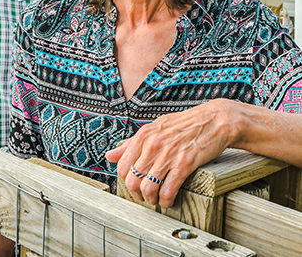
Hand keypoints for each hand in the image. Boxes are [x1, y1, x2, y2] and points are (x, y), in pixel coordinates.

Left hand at [106, 99, 238, 207]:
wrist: (213, 121)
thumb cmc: (184, 125)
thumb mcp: (154, 128)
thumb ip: (131, 143)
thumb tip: (109, 156)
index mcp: (143, 135)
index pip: (123, 166)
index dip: (127, 182)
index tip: (135, 186)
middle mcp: (152, 145)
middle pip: (132, 181)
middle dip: (137, 194)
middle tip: (146, 197)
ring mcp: (168, 155)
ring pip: (148, 189)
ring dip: (152, 200)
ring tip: (158, 200)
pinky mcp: (184, 164)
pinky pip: (168, 190)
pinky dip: (167, 201)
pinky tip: (170, 200)